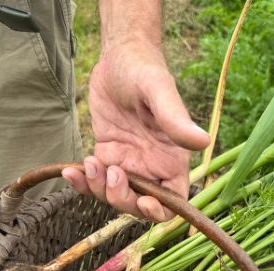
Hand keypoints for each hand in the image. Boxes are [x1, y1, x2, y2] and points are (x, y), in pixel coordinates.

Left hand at [62, 40, 209, 221]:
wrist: (118, 55)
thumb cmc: (143, 68)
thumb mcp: (158, 91)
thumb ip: (176, 120)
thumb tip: (204, 142)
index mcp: (172, 159)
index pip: (173, 201)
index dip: (159, 211)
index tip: (143, 200)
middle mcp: (151, 166)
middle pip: (139, 206)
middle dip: (121, 198)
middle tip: (111, 171)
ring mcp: (128, 163)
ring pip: (114, 196)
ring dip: (97, 189)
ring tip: (88, 163)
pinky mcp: (107, 155)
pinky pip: (94, 181)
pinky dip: (81, 182)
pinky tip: (69, 170)